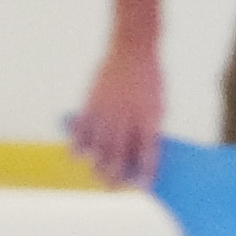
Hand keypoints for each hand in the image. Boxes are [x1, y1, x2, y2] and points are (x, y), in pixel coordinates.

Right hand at [69, 40, 163, 191]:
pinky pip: (82, 128)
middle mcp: (128, 117)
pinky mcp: (92, 102)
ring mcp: (108, 110)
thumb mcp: (158, 104)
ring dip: (96, 164)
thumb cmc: (150, 80)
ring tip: (96, 174)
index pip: (149, 153)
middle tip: (113, 187)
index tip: (144, 186)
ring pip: (98, 146)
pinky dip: (78, 143)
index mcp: (150, 118)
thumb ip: (149, 128)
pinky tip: (77, 155)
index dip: (146, 173)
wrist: (134, 49)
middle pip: (119, 155)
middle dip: (115, 175)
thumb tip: (140, 156)